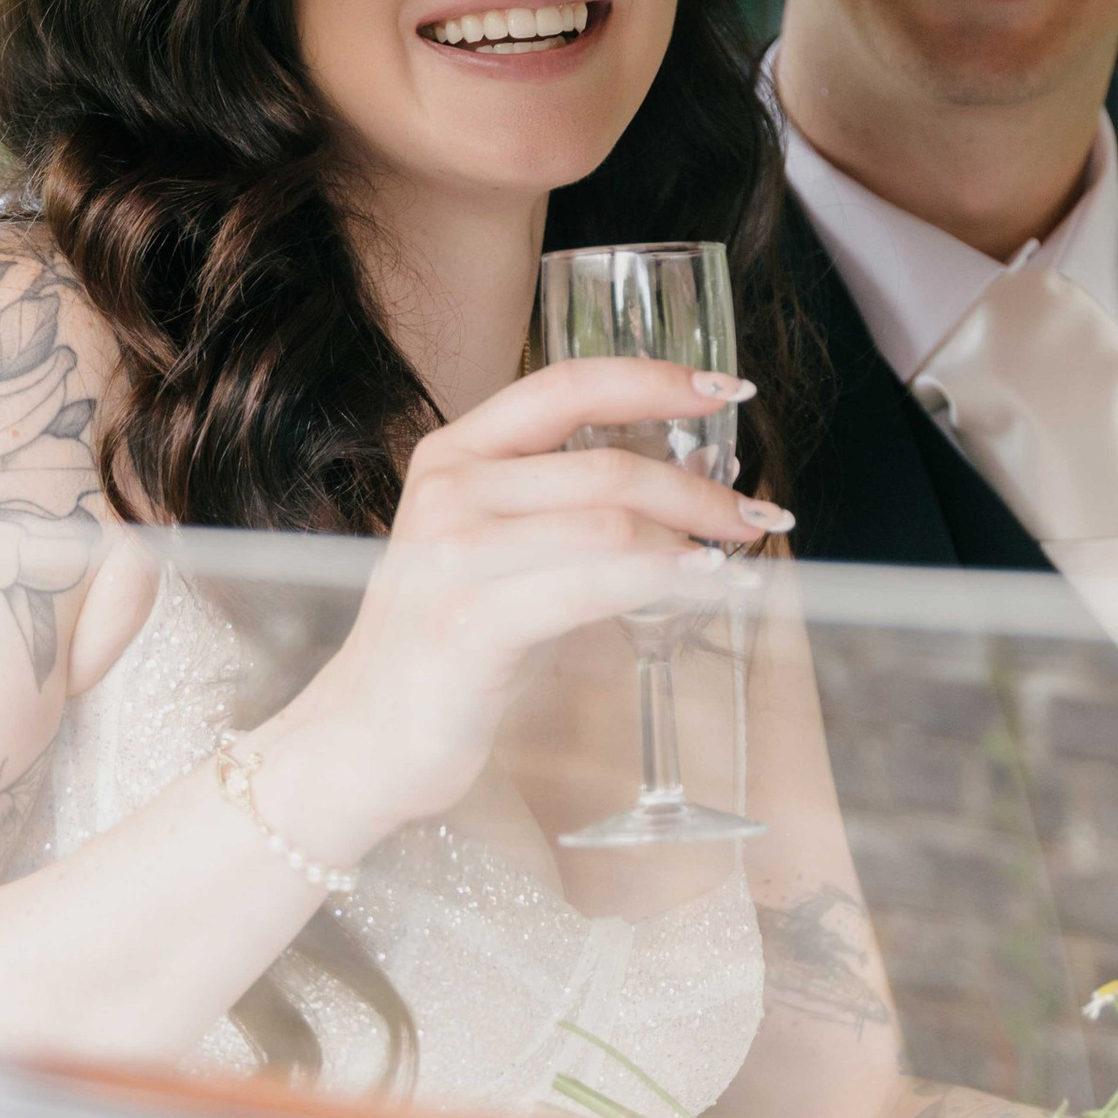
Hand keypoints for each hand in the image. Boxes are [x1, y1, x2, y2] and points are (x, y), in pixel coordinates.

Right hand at [261, 358, 788, 855]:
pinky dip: (665, 580)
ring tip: (736, 556)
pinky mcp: (469, 621)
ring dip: (693, 537)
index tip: (726, 390)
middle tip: (755, 513)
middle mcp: (448, 489)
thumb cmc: (444, 647)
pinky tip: (705, 586)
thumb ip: (560, 506)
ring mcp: (453, 554)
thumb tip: (682, 483)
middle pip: (606, 465)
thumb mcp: (490, 549)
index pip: (565, 386)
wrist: (362, 739)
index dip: (654, 379)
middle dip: (699, 488)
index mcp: (453, 454)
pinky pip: (593, 585)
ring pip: (609, 522)